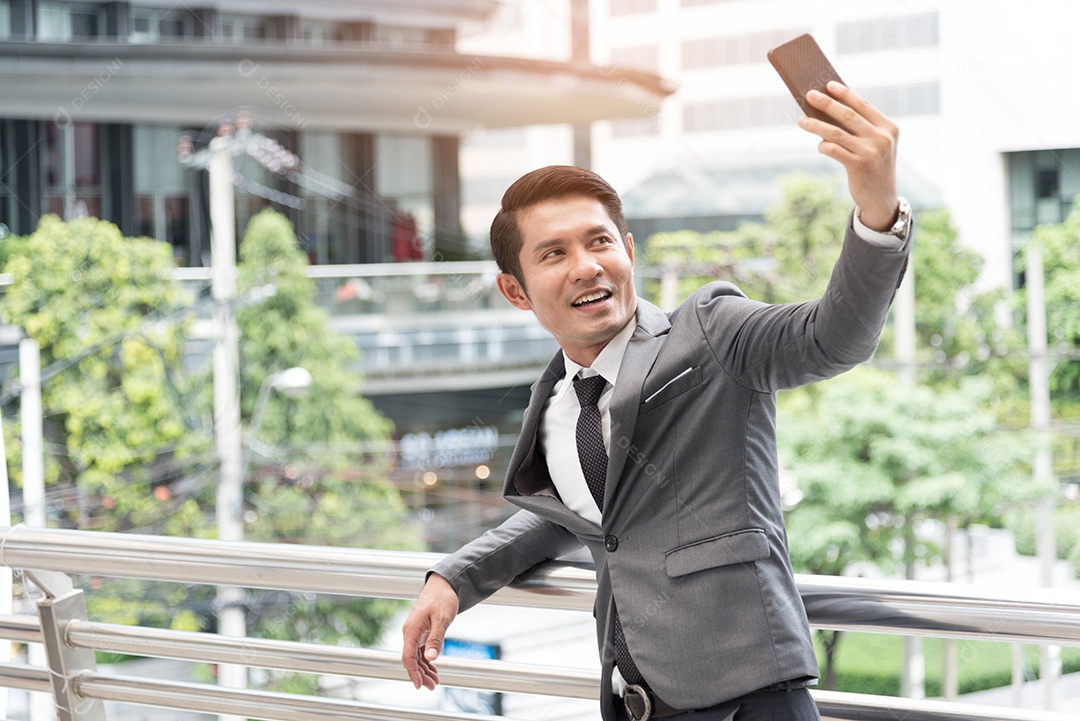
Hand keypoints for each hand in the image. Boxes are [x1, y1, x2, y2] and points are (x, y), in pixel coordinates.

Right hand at [401, 573, 458, 689]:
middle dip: (420, 675)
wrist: (443, 584)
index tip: (420, 685)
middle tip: (431, 687)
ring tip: (434, 681)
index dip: (413, 673)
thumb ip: (436, 639)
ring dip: (424, 670)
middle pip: (411, 659)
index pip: (408, 657)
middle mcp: (410, 632)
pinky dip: (427, 661)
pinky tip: (433, 669)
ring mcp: (415, 632)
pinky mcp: (422, 631)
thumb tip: (431, 658)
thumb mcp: (442, 618)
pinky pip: (421, 650)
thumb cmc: (442, 598)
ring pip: (416, 656)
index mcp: (412, 630)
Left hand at [798, 81, 899, 230]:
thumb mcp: (875, 145)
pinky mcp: (859, 166)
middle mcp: (882, 138)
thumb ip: (860, 129)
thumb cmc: (873, 167)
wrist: (882, 198)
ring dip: (816, 125)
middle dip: (826, 103)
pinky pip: (834, 150)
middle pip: (848, 115)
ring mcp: (871, 152)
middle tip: (809, 95)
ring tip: (801, 121)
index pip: (863, 105)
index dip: (845, 94)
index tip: (828, 85)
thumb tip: (829, 110)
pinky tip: (819, 145)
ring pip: (836, 133)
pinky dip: (823, 146)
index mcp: (889, 127)